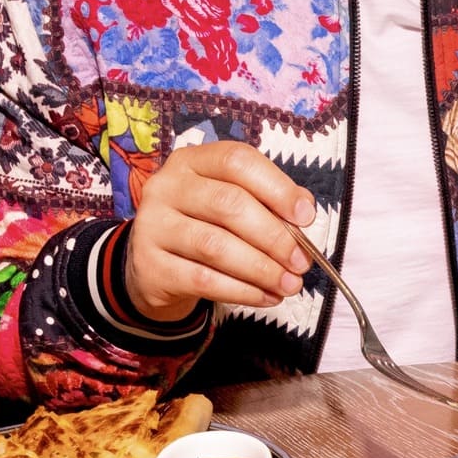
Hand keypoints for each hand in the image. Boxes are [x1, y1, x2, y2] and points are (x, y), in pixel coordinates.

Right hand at [125, 142, 316, 321]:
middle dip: (274, 236)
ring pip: (215, 246)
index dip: (277, 188)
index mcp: (192, 161)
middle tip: (301, 261)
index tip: (306, 217)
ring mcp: (153, 225)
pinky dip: (243, 291)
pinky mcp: (150, 265)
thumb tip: (304, 213)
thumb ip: (267, 203)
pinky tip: (266, 297)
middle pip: (228, 203)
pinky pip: (203, 280)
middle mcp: (167, 186)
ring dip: (262, 269)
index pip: (237, 161)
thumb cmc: (206, 228)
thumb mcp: (232, 205)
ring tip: (290, 284)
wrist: (157, 267)